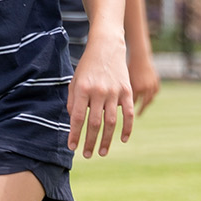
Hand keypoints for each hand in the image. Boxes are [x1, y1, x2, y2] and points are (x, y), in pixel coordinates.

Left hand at [67, 39, 135, 158]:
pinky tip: (123, 139)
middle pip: (93, 123)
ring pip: (110, 122)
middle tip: (86, 155)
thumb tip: (73, 120)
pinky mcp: (126, 90)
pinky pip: (128, 113)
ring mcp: (114, 92)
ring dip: (106, 140)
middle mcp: (98, 91)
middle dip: (89, 142)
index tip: (71, 147)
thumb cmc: (88, 65)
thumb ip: (73, 100)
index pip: (76, 117)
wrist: (106, 46)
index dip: (74, 134)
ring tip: (101, 152)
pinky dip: (127, 128)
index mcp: (82, 89)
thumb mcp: (75, 80)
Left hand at [129, 51, 161, 113]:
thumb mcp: (125, 79)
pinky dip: (152, 96)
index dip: (129, 107)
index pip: (133, 102)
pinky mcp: (156, 82)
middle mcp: (146, 88)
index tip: (127, 112)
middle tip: (137, 115)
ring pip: (150, 99)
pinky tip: (148, 98)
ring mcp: (152, 85)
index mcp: (137, 88)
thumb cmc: (129, 67)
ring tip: (143, 107)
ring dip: (146, 104)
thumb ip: (123, 90)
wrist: (140, 57)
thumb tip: (117, 102)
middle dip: (140, 110)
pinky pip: (155, 92)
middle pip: (143, 103)